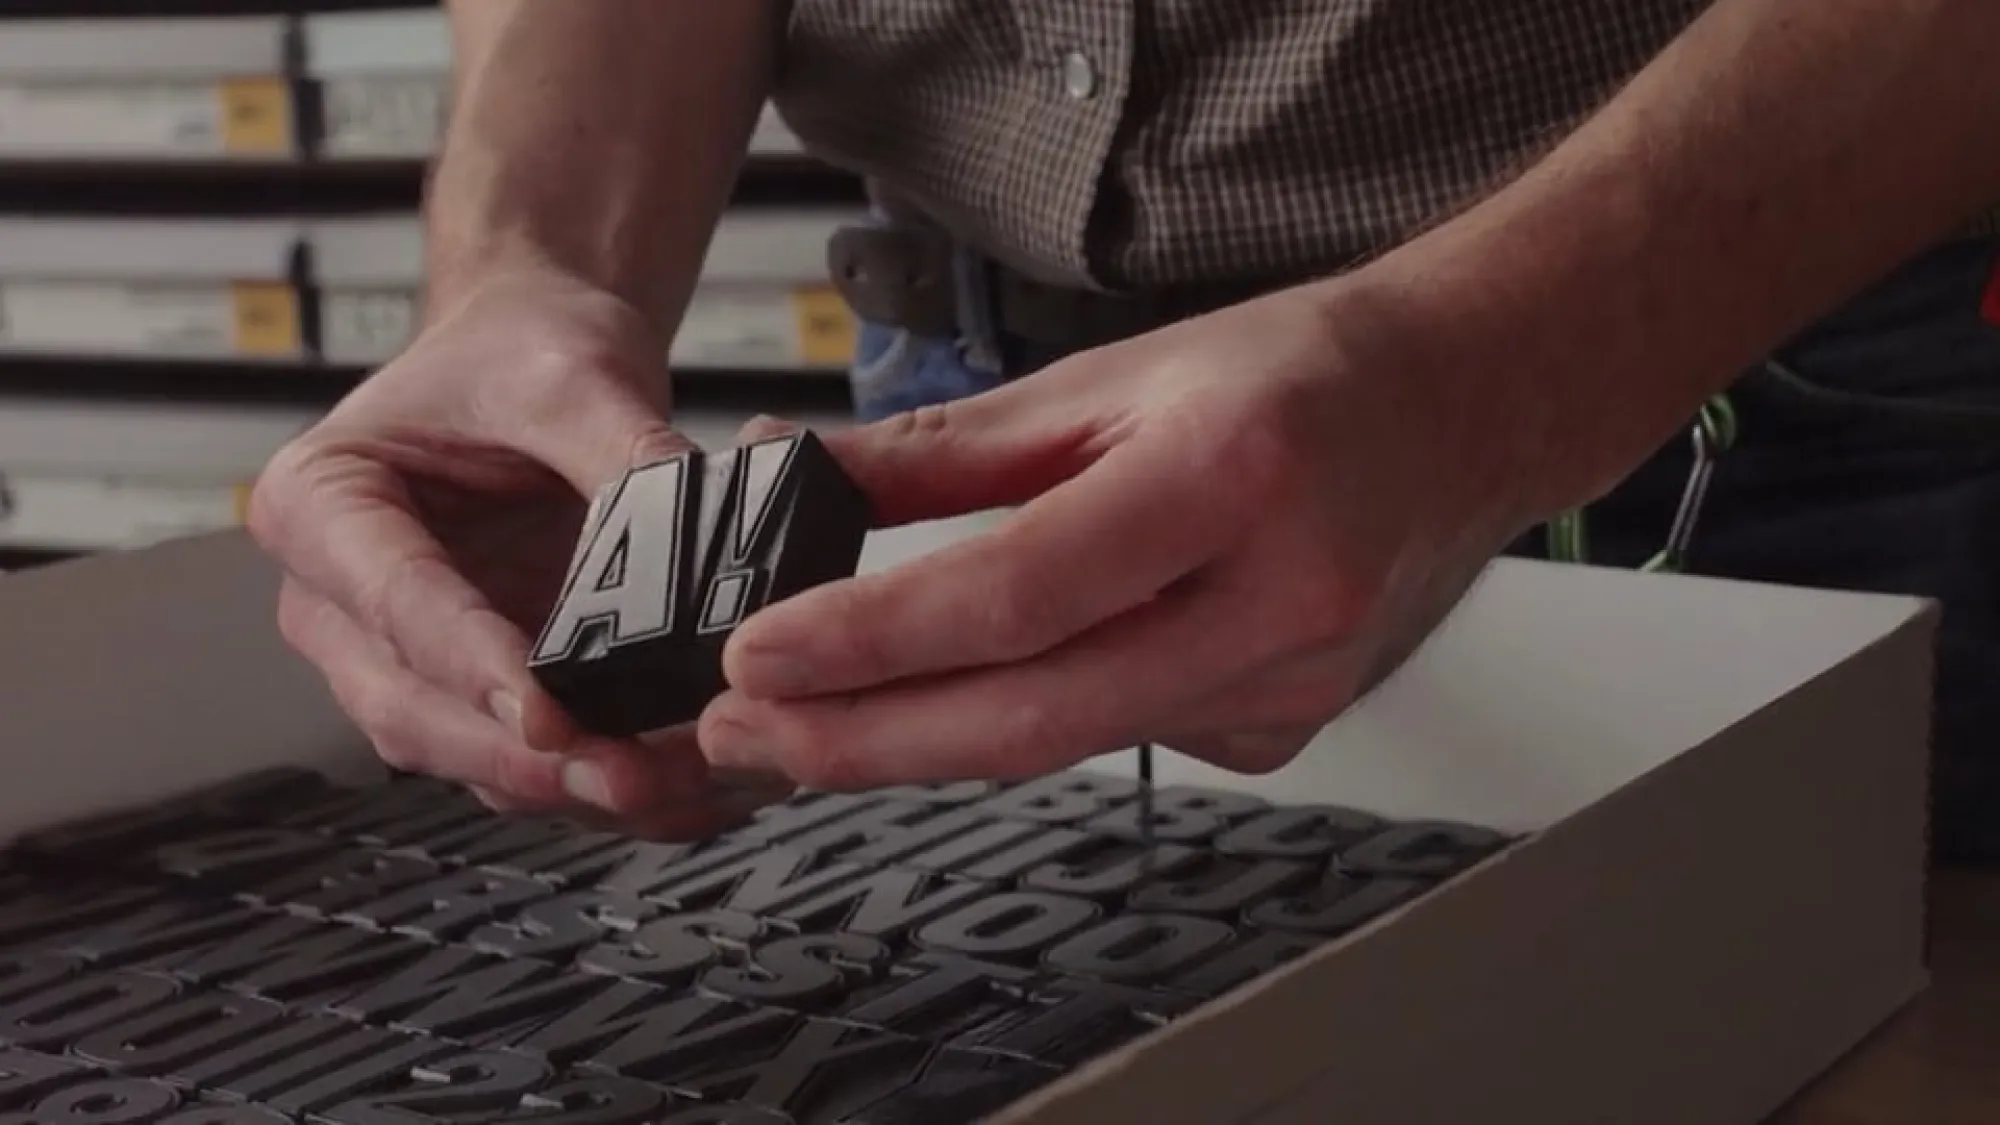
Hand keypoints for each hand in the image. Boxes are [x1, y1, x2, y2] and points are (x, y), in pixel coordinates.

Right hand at [247, 268, 789, 837]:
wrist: (541, 359)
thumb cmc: (521, 354)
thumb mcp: (575, 376)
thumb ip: (625, 453)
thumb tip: (694, 527)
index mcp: (321, 502)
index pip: (394, 599)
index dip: (472, 666)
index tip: (544, 715)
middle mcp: (340, 599)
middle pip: (413, 706)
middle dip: (521, 756)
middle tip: (621, 777)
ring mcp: (402, 658)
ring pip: (465, 754)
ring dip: (563, 785)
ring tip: (668, 785)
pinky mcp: (474, 692)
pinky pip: (522, 757)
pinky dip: (593, 780)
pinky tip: (675, 786)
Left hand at [697, 284, 1550, 786]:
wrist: (1453, 415)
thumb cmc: (1294, 379)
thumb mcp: (1110, 377)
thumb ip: (944, 450)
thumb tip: (797, 484)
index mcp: (1228, 476)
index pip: (1019, 592)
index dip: (873, 638)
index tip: (758, 654)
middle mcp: (1275, 599)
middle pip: (1033, 715)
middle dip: (864, 738)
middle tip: (746, 730)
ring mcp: (1288, 684)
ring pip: (1065, 738)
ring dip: (926, 735)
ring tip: (814, 712)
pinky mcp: (1277, 733)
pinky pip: (1118, 736)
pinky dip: (1036, 711)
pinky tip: (1009, 671)